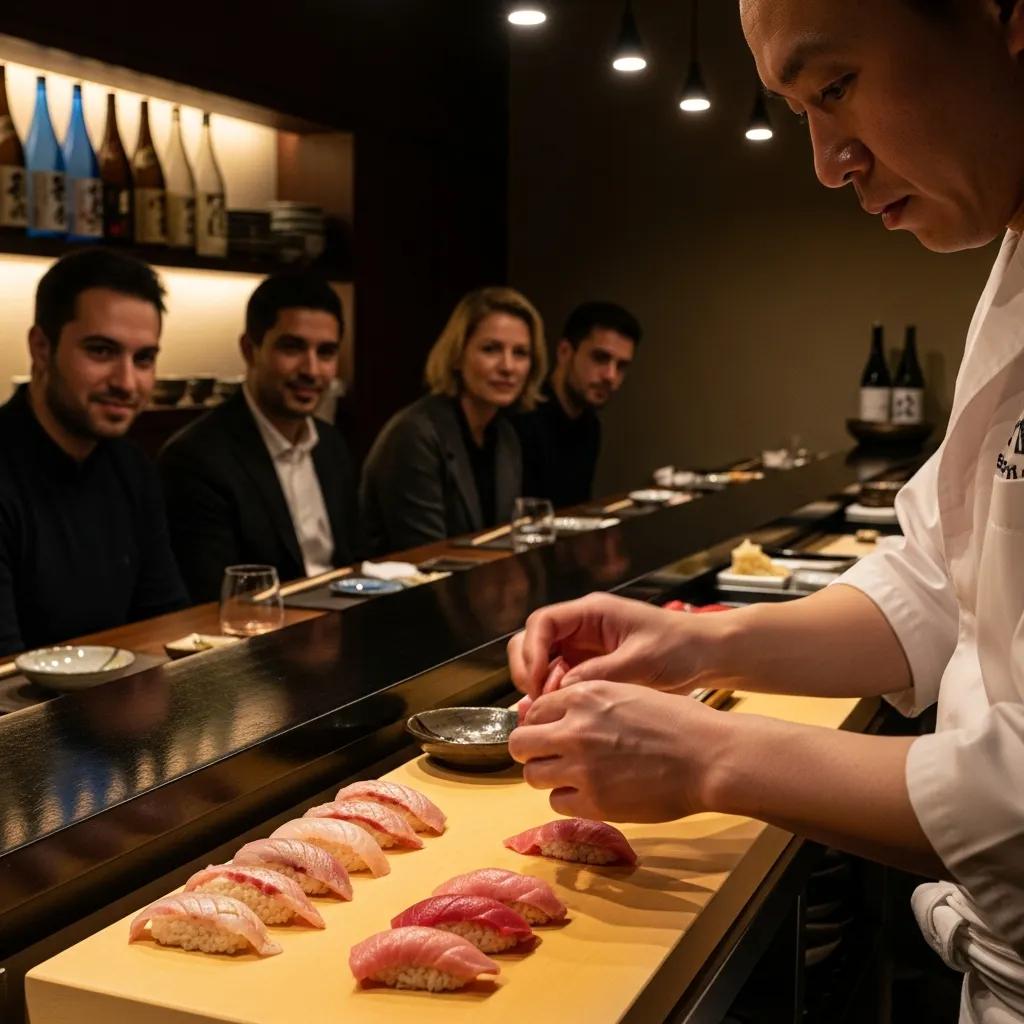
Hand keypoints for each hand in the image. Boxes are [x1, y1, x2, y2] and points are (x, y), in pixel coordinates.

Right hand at [507, 592, 720, 699]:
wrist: (705, 655)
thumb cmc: (679, 648)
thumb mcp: (641, 661)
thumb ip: (600, 673)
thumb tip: (562, 690)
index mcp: (592, 612)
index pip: (542, 622)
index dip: (532, 651)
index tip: (536, 681)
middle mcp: (581, 627)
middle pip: (533, 640)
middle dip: (527, 668)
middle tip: (535, 701)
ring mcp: (583, 648)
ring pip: (542, 662)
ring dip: (537, 686)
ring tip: (544, 713)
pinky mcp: (589, 667)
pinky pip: (558, 679)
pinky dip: (552, 696)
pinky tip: (556, 717)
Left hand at [509, 681, 726, 821]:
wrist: (709, 756)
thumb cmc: (677, 722)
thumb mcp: (627, 692)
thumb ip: (587, 701)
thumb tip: (552, 713)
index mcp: (584, 695)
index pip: (534, 710)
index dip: (539, 723)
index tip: (549, 733)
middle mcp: (575, 729)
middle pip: (520, 743)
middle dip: (530, 750)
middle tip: (548, 757)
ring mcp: (582, 768)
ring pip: (532, 775)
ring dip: (547, 776)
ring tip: (571, 777)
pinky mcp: (594, 802)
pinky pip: (556, 803)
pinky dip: (567, 800)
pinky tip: (590, 793)